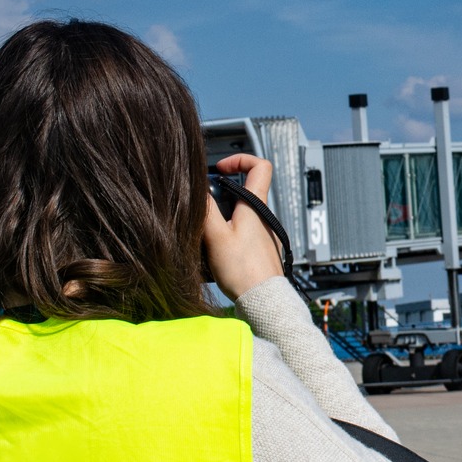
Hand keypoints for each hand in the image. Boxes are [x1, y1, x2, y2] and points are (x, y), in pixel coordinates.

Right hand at [202, 153, 283, 300]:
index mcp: (255, 206)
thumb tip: (196, 188)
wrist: (263, 301)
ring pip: (242, 214)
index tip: (222, 168)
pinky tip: (217, 251)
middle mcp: (264, 217)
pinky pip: (245, 233)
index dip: (241, 160)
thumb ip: (205, 210)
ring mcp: (266, 234)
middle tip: (206, 206)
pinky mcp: (262, 250)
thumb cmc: (244, 272)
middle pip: (245, 191)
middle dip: (222, 195)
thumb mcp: (216, 236)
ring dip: (224, 218)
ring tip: (209, 234)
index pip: (260, 166)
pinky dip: (230, 235)